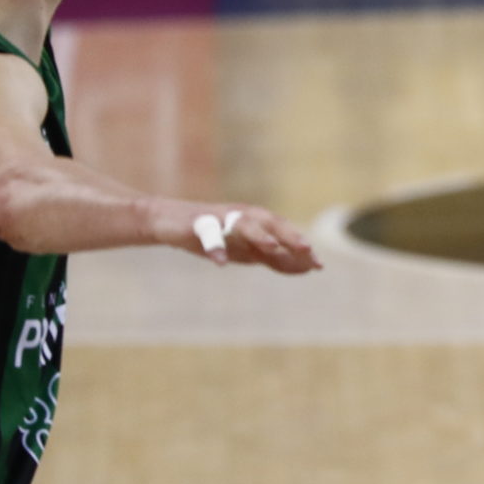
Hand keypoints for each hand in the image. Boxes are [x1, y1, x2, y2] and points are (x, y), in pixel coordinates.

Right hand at [161, 200, 322, 273]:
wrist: (165, 221)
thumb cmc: (211, 235)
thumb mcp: (245, 250)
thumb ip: (274, 258)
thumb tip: (306, 268)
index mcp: (255, 222)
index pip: (284, 232)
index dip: (301, 247)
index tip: (318, 265)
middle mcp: (241, 216)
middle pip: (270, 222)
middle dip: (288, 235)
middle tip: (306, 249)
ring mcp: (218, 218)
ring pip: (242, 223)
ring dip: (258, 235)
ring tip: (272, 248)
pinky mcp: (194, 224)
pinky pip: (206, 234)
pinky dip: (215, 246)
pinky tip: (221, 262)